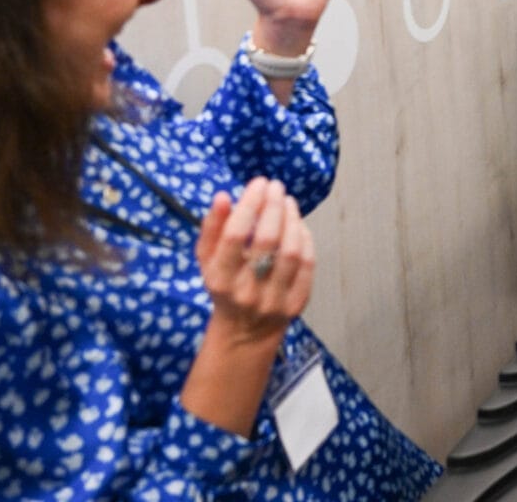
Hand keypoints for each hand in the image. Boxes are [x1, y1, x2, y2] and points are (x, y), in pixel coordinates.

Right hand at [196, 178, 314, 346]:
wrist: (244, 332)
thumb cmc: (224, 286)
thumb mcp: (207, 261)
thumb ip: (212, 228)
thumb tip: (223, 196)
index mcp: (220, 280)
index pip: (235, 235)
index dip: (249, 204)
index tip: (258, 183)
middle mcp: (247, 291)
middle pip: (267, 240)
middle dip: (273, 207)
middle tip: (276, 186)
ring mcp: (274, 300)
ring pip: (292, 251)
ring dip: (292, 220)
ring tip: (288, 202)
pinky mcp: (296, 304)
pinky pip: (308, 265)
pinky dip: (306, 240)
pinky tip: (299, 225)